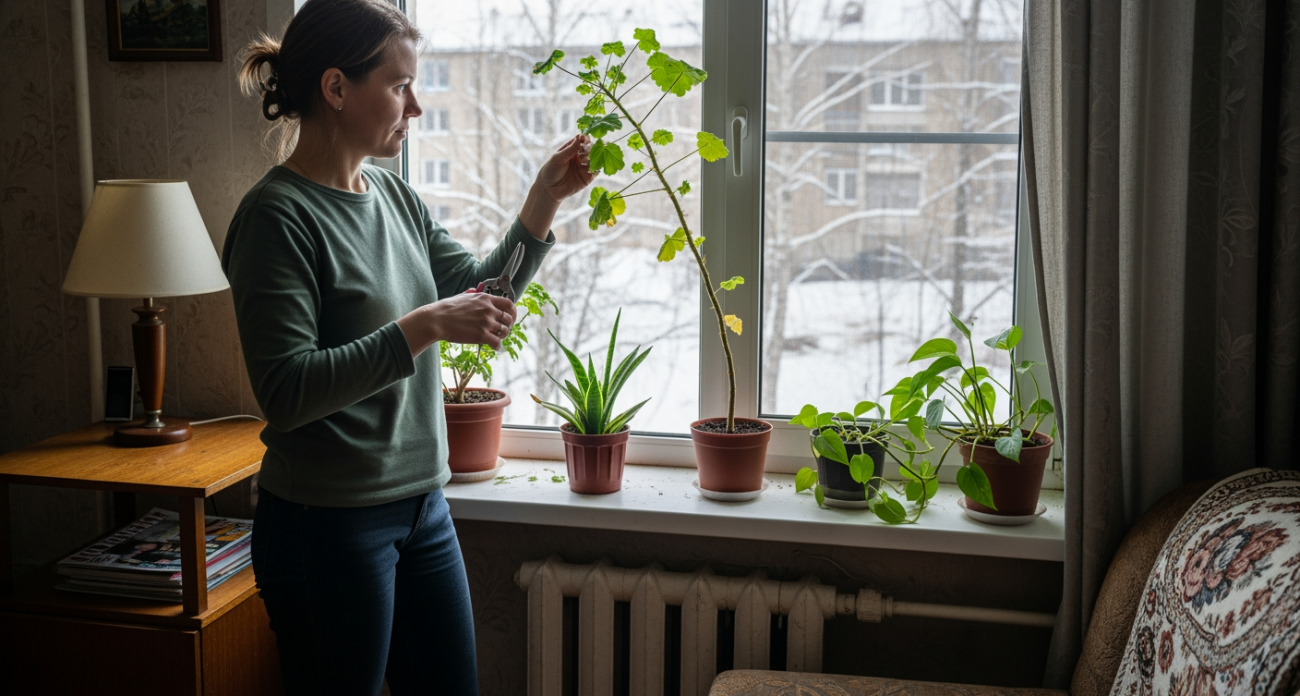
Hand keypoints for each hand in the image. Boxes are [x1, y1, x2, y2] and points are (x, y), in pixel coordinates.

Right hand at [399, 291, 516, 355]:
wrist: (436, 320)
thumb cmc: (446, 309)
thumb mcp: (462, 296)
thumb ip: (472, 294)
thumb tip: (475, 289)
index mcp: (485, 298)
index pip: (508, 304)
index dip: (512, 312)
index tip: (510, 318)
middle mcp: (488, 309)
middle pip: (508, 318)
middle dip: (508, 325)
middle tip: (503, 330)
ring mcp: (485, 322)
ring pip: (505, 331)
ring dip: (502, 336)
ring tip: (496, 338)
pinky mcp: (481, 335)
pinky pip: (497, 342)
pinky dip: (497, 346)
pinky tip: (494, 347)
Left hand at [535, 134, 594, 202]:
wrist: (549, 189)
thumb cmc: (550, 170)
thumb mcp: (558, 158)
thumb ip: (570, 149)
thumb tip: (580, 136)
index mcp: (571, 150)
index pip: (581, 142)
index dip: (585, 139)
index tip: (587, 138)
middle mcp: (579, 157)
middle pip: (589, 150)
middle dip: (591, 149)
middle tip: (589, 149)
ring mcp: (584, 167)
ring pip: (594, 160)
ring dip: (594, 158)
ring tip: (591, 159)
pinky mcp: (588, 178)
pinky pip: (595, 172)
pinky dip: (597, 168)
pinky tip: (594, 167)